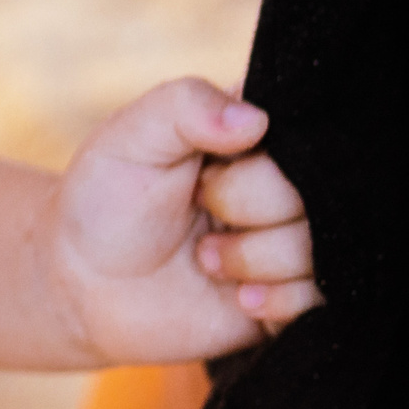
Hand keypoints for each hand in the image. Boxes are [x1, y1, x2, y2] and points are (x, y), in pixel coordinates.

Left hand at [45, 78, 316, 364]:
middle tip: (198, 212)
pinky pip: (322, 299)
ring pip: (322, 248)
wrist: (85, 286)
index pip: (304, 134)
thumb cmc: (105, 199)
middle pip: (318, 192)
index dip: (252, 164)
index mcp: (255, 134)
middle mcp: (284, 185)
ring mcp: (291, 242)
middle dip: (245, 207)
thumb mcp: (131, 137)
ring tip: (206, 259)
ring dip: (254, 260)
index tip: (204, 172)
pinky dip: (278, 302)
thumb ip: (186, 106)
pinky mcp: (293, 297)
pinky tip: (237, 298)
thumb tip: (257, 119)